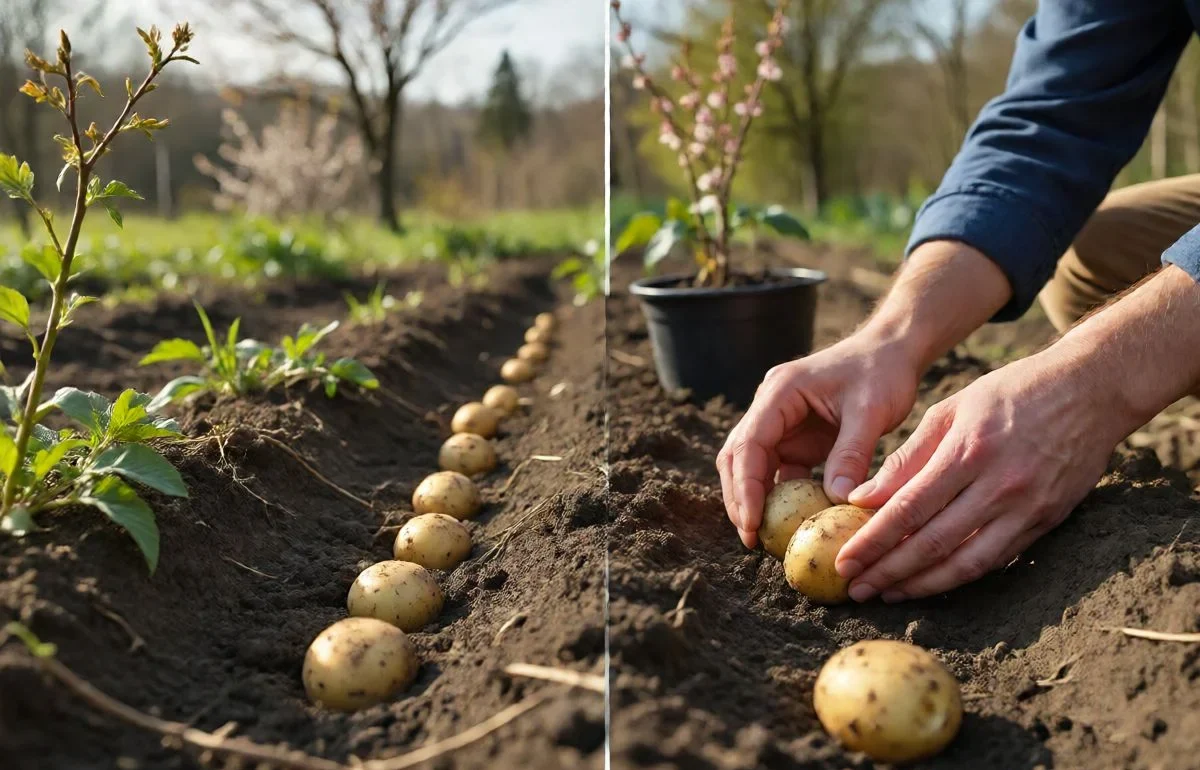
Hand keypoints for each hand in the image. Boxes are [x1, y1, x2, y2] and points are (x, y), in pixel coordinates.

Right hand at [716, 330, 921, 548]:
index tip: (751, 522)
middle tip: (750, 539)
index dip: (746, 486)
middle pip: (738, 457)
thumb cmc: (882, 371)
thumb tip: (837, 500)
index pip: (749, 443)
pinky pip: (779, 472)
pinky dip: (781, 498)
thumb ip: (852, 454)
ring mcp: (781, 423)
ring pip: (752, 466)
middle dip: (740, 498)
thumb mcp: (871, 410)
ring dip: (755, 500)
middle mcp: (771, 407)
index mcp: (780, 392)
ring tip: (762, 538)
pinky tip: (789, 525)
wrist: (892, 351)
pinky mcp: (796, 439)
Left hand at [836, 348, 1133, 601]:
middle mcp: (999, 485)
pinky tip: (931, 583)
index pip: (909, 509)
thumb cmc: (1011, 392)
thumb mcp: (951, 409)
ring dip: (922, 586)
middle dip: (888, 572)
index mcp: (968, 451)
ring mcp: (1028, 508)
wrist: (1091, 390)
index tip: (844, 560)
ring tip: (887, 594)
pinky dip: (960, 577)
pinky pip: (997, 560)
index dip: (873, 541)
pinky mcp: (1047, 521)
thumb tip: (862, 497)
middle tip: (856, 588)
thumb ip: (907, 457)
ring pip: (966, 564)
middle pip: (933, 544)